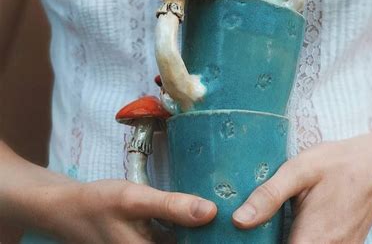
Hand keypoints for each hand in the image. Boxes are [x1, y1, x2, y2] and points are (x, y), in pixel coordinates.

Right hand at [40, 179, 216, 242]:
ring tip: (219, 218)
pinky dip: (186, 231)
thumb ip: (172, 206)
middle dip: (208, 236)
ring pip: (183, 243)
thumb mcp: (136, 200)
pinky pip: (172, 240)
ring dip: (198, 234)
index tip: (235, 232)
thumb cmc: (99, 203)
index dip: (215, 241)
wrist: (68, 209)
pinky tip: (198, 215)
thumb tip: (212, 211)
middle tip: (230, 223)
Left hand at [232, 133, 371, 243]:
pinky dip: (300, 240)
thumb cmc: (336, 164)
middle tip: (254, 228)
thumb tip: (238, 219)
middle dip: (270, 242)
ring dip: (286, 240)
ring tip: (270, 225)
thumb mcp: (298, 170)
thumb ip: (269, 196)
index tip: (247, 236)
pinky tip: (290, 226)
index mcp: (313, 238)